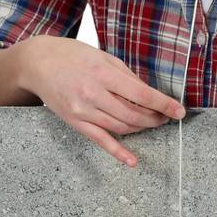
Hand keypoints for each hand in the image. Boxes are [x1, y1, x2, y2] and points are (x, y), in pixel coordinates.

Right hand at [15, 35, 186, 166]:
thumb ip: (125, 75)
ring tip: (150, 123)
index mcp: (103, 74)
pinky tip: (132, 160)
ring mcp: (83, 110)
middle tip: (165, 117)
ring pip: (121, 128)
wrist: (37, 63)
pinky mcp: (75, 122)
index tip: (179, 111)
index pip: (141, 93)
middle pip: (133, 114)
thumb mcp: (102, 57)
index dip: (163, 104)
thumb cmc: (70, 55)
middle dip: (154, 118)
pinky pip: (100, 140)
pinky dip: (118, 152)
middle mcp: (93, 94)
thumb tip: (148, 94)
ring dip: (141, 128)